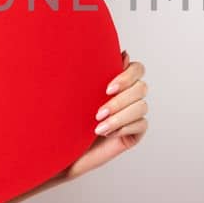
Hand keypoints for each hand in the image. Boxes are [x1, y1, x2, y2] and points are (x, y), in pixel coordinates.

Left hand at [65, 50, 148, 179]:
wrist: (62, 149)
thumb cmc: (67, 118)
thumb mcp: (80, 93)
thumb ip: (100, 73)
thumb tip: (124, 53)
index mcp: (118, 81)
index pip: (137, 69)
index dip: (127, 76)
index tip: (107, 89)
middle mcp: (129, 96)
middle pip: (141, 88)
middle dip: (119, 101)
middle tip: (98, 113)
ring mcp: (133, 115)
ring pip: (141, 107)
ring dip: (119, 116)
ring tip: (99, 127)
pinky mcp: (135, 133)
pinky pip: (141, 125)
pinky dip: (124, 128)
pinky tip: (107, 133)